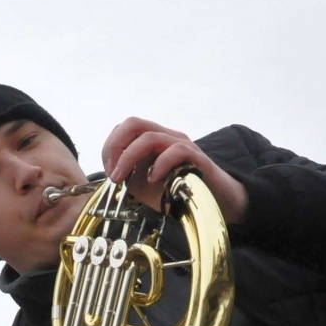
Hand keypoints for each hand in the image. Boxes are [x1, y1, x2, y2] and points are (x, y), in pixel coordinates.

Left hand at [101, 117, 248, 223]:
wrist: (216, 202)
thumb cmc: (179, 192)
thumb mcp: (145, 185)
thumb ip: (129, 176)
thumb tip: (110, 175)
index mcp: (153, 140)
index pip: (125, 128)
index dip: (111, 147)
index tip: (109, 173)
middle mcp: (166, 137)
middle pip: (134, 123)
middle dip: (115, 147)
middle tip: (113, 173)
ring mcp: (182, 144)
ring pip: (150, 136)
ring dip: (129, 158)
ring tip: (124, 179)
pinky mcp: (196, 157)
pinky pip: (176, 151)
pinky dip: (159, 165)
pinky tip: (153, 180)